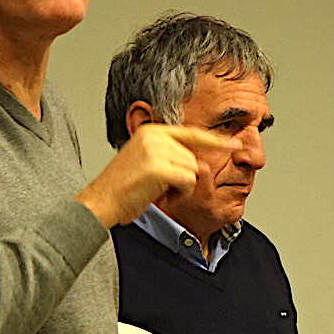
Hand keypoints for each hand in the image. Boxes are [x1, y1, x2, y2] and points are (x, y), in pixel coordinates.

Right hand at [75, 123, 232, 228]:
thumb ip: (171, 155)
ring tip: (157, 191)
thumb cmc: (123, 188)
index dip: (214, 140)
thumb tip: (202, 161)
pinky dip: (180, 194)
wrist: (100, 202)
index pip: (191, 133)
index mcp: (150, 131)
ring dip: (182, 187)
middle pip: (194, 158)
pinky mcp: (158, 167)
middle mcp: (154, 136)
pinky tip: (160, 196)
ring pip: (193, 170)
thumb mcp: (147, 162)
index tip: (233, 143)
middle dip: (184, 178)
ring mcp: (156, 150)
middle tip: (160, 187)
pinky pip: (188, 181)